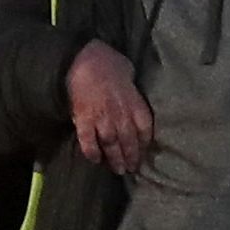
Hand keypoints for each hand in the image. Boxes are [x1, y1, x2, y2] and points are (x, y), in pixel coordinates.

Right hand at [66, 41, 153, 174]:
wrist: (86, 59)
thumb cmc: (109, 63)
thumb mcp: (129, 75)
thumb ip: (131, 93)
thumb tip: (130, 100)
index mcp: (134, 103)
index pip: (145, 129)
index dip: (145, 144)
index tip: (144, 153)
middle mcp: (121, 113)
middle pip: (129, 140)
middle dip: (131, 156)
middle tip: (131, 169)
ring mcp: (102, 118)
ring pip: (112, 143)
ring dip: (115, 158)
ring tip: (118, 170)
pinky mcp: (84, 119)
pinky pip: (89, 140)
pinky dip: (92, 152)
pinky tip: (95, 160)